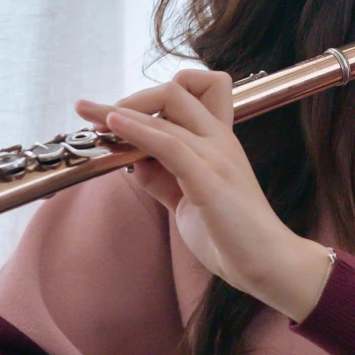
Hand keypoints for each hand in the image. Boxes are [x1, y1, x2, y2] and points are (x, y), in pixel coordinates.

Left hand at [76, 69, 333, 323]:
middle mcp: (220, 140)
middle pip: (175, 92)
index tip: (122, 115)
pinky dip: (136, 130)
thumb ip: (162, 177)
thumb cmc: (231, 235)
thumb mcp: (187, 198)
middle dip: (131, 98)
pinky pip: (168, 144)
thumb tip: (132, 160)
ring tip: (87, 112)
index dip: (154, 97)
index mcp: (219, 141)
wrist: (267, 263)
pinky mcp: (209, 179)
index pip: (194, 91)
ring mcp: (217, 156)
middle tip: (98, 116)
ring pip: (165, 116)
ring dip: (119, 111)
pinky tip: (112, 124)